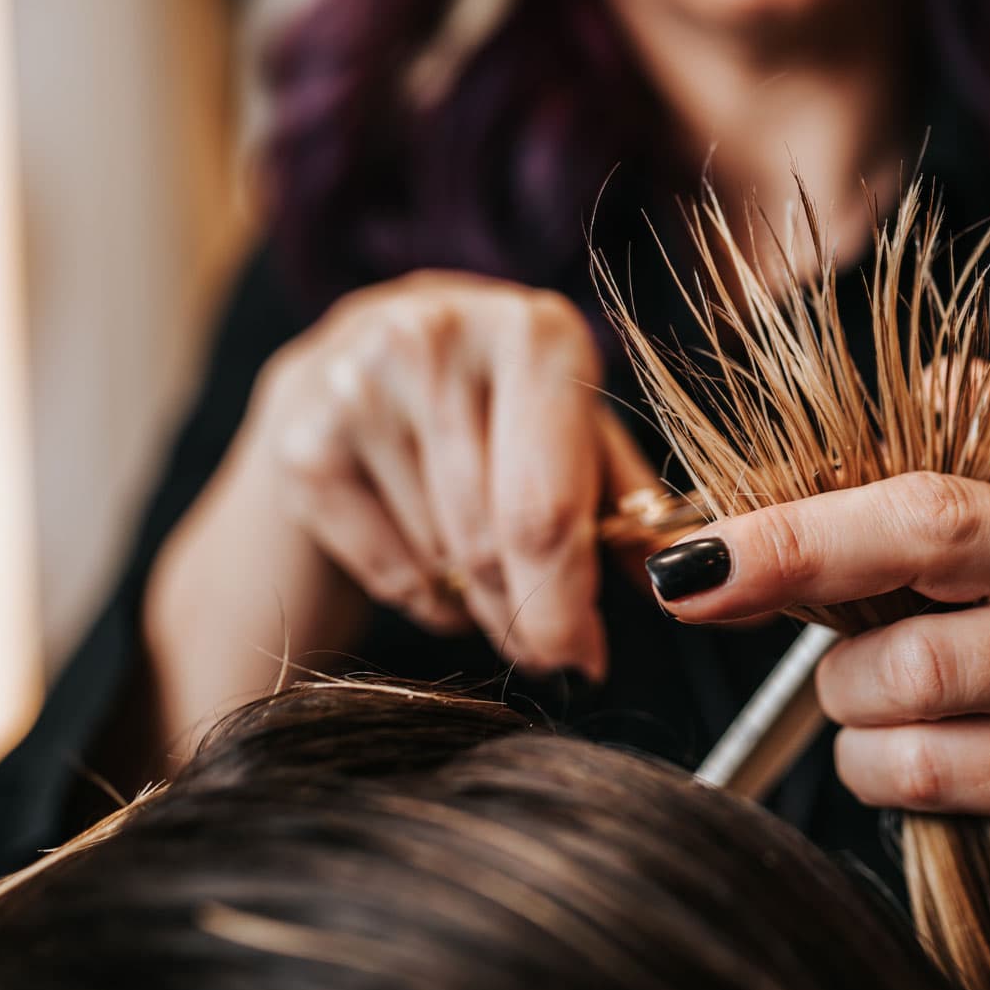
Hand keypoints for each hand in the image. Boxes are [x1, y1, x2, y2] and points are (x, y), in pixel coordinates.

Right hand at [248, 271, 653, 678]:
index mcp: (534, 331)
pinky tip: (434, 571)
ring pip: (443, 561)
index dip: (567, 598)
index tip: (584, 659)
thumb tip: (687, 578)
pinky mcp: (302, 440)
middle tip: (550, 651)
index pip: (547, 503)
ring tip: (490, 583)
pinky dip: (424, 597)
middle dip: (529, 614)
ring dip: (480, 605)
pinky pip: (387, 569)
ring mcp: (357, 385)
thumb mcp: (571, 431)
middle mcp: (441, 339)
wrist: (345, 375)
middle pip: (491, 540)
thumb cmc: (493, 411)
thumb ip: (625, 500)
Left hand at [650, 435, 989, 912]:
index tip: (695, 555)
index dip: (798, 530)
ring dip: (848, 700)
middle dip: (792, 588)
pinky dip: (876, 765)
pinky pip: (917, 776)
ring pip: (897, 699)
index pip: (926, 507)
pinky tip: (906, 749)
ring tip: (878, 687)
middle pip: (911, 602)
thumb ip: (961, 446)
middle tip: (713, 598)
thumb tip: (861, 402)